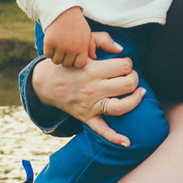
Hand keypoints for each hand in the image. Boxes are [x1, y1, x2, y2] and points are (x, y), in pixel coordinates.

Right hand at [32, 32, 145, 146]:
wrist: (43, 83)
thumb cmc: (67, 63)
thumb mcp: (81, 46)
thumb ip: (102, 40)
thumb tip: (122, 49)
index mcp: (92, 69)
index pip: (124, 66)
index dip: (129, 63)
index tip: (124, 63)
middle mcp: (92, 89)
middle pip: (127, 84)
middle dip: (134, 78)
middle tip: (130, 76)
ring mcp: (89, 106)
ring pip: (121, 107)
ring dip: (135, 100)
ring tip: (139, 93)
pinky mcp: (86, 118)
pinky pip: (102, 130)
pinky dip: (115, 138)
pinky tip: (127, 142)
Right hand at [42, 7, 97, 67]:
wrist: (63, 11)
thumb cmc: (77, 23)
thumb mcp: (87, 33)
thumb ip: (91, 46)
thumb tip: (94, 57)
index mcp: (82, 47)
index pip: (78, 65)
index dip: (75, 61)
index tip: (73, 55)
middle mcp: (72, 48)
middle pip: (66, 64)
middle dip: (65, 59)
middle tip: (64, 50)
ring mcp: (60, 46)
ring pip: (56, 61)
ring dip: (56, 56)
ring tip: (58, 47)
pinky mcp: (49, 42)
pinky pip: (47, 55)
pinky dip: (48, 51)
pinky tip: (52, 45)